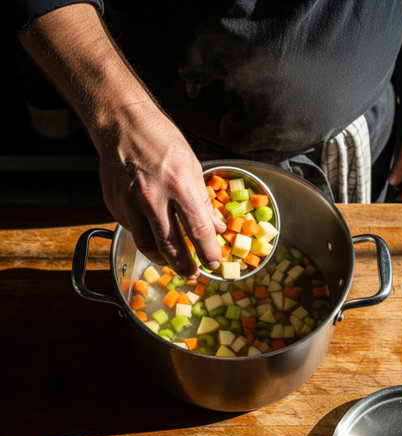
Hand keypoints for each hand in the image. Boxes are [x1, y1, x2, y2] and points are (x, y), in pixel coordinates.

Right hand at [95, 101, 225, 277]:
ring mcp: (129, 203)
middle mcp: (152, 198)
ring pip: (147, 246)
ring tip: (173, 263)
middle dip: (185, 266)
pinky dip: (146, 238)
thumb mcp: (192, 165)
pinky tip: (154, 234)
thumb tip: (217, 226)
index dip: (208, 252)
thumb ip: (204, 200)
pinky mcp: (114, 205)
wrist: (122, 124)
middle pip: (171, 246)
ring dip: (163, 260)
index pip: (198, 230)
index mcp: (178, 185)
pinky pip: (133, 231)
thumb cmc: (161, 139)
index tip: (215, 264)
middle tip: (193, 275)